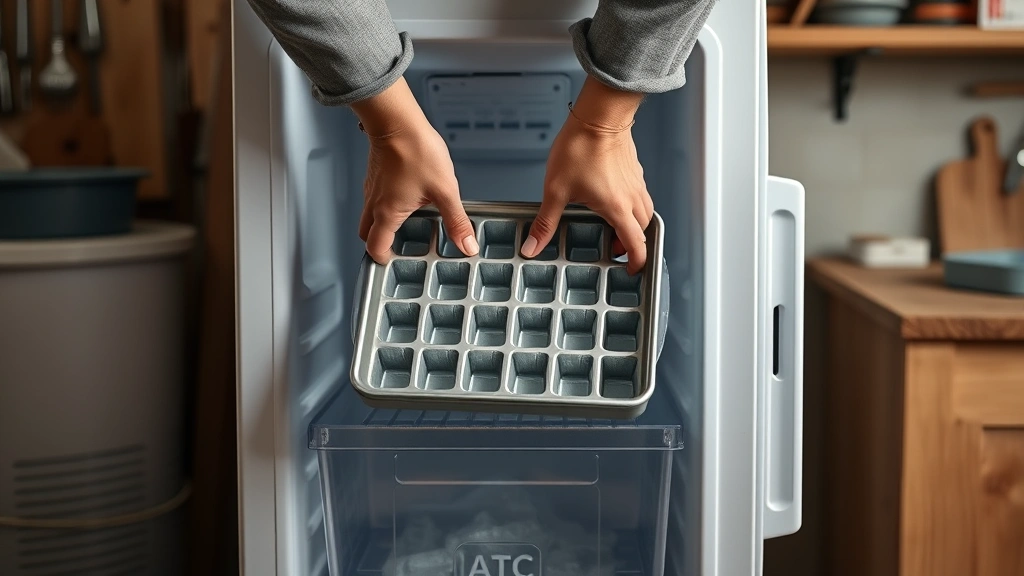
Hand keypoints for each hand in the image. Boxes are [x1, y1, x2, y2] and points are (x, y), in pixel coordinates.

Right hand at [352, 78, 477, 263]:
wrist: (398, 120)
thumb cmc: (415, 150)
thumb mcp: (445, 191)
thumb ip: (456, 221)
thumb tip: (467, 244)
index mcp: (388, 213)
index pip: (375, 246)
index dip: (383, 258)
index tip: (394, 261)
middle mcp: (374, 202)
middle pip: (366, 233)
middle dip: (378, 242)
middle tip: (396, 246)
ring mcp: (372, 187)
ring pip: (369, 214)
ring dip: (382, 223)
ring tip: (405, 222)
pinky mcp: (375, 173)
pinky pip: (374, 197)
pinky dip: (384, 204)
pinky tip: (405, 197)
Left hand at [522, 77, 653, 273]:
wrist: (598, 115)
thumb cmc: (581, 147)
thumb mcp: (555, 190)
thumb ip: (545, 222)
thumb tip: (532, 247)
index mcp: (616, 208)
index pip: (636, 244)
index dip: (637, 261)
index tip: (631, 270)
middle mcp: (632, 197)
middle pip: (642, 230)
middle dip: (631, 244)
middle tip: (614, 249)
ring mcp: (636, 182)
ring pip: (644, 212)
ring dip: (633, 225)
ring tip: (613, 227)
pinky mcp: (634, 170)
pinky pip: (640, 195)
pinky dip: (632, 205)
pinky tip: (614, 199)